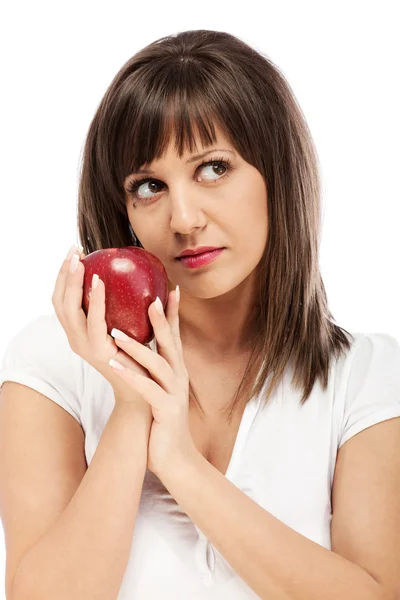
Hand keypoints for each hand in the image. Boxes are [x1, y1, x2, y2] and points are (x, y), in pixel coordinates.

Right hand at [51, 244, 152, 415]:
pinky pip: (93, 322)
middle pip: (59, 302)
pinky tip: (99, 282)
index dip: (63, 277)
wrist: (144, 391)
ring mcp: (84, 346)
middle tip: (73, 251)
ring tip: (79, 262)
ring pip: (69, 310)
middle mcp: (76, 339)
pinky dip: (93, 300)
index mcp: (79, 332)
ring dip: (72, 283)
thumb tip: (135, 273)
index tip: (74, 253)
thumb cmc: (139, 356)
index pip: (63, 300)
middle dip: (63, 274)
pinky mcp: (97, 352)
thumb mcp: (128, 327)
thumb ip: (125, 306)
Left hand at [109, 286, 198, 475]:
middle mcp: (178, 377)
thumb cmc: (163, 421)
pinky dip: (130, 375)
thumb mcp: (160, 390)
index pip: (175, 337)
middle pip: (172, 343)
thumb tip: (138, 349)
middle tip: (151, 298)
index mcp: (176, 370)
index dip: (174, 314)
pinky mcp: (166, 409)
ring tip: (116, 332)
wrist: (176, 457)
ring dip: (137, 347)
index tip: (171, 289)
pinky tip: (113, 364)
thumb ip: (154, 369)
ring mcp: (174, 393)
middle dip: (162, 320)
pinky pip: (146, 388)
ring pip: (157, 364)